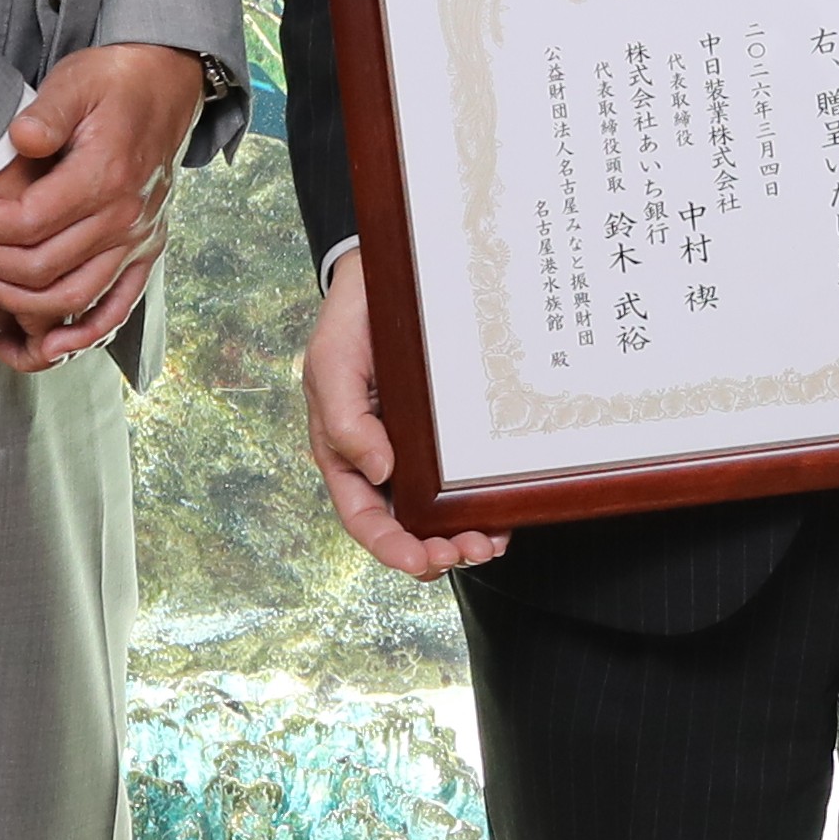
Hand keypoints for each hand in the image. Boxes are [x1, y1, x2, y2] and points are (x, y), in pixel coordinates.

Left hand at [0, 42, 206, 372]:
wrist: (167, 85)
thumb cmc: (115, 82)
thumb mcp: (75, 81)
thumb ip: (46, 114)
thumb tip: (19, 139)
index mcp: (106, 176)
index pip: (27, 223)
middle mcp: (126, 217)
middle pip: (41, 267)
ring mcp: (139, 239)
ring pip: (72, 298)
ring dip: (18, 303)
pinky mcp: (147, 250)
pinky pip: (118, 308)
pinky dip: (82, 335)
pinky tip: (47, 345)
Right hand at [302, 248, 508, 577]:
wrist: (388, 278)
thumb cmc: (351, 323)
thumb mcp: (332, 365)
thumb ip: (345, 420)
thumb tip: (380, 471)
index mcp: (347, 454)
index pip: (363, 517)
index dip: (389, 547)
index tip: (420, 561)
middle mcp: (384, 462)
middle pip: (406, 527)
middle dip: (435, 551)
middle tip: (468, 551)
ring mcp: (420, 452)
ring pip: (440, 514)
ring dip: (464, 537)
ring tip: (489, 543)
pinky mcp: (453, 436)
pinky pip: (469, 481)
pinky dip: (486, 506)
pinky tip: (505, 515)